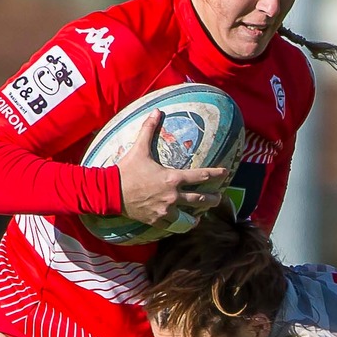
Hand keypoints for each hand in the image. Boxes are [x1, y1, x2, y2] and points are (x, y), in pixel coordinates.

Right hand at [116, 112, 228, 227]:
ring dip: (198, 215)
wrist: (110, 192)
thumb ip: (149, 129)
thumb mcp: (139, 149)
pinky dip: (181, 224)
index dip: (216, 174)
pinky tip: (186, 224)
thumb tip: (156, 110)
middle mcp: (173, 196)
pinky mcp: (158, 221)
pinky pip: (175, 225)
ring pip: (190, 216)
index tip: (226, 172)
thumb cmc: (126, 170)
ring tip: (203, 215)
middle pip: (201, 199)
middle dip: (213, 198)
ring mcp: (166, 210)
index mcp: (172, 178)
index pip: (201, 176)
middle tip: (219, 197)